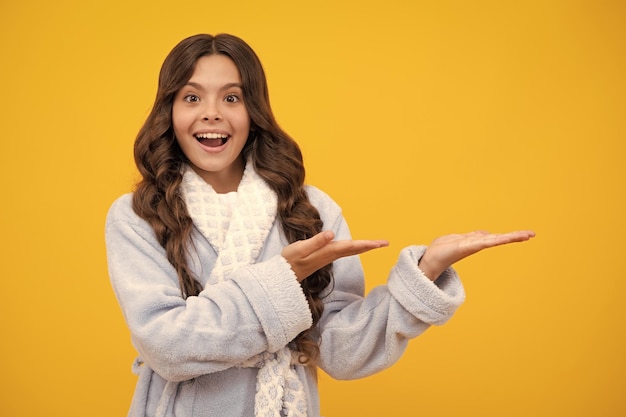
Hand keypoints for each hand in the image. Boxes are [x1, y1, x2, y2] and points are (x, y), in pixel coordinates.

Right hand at [282, 231, 388, 281]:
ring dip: (363, 246)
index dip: (367, 244)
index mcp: (328, 251)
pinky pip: (344, 251)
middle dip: (370, 246)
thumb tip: (331, 234)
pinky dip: (354, 247)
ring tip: (375, 244)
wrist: (284, 275)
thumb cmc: (290, 260)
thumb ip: (316, 242)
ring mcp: (328, 256)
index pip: (351, 246)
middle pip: (354, 249)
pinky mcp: (324, 256)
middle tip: (385, 243)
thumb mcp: (301, 249)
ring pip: (350, 250)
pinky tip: (356, 246)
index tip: (381, 243)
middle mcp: (331, 255)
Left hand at [418, 230, 535, 280]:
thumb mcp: (459, 238)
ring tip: (525, 235)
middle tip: (531, 234)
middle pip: (499, 238)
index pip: (495, 237)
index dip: (509, 236)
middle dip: (515, 236)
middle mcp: (477, 244)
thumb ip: (472, 236)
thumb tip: (486, 233)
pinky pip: (484, 241)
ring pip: (495, 240)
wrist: (430, 259)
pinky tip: (504, 237)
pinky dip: (495, 239)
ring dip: (510, 237)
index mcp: (476, 241)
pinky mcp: (467, 247)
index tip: (525, 234)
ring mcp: (473, 246)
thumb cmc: (442, 249)